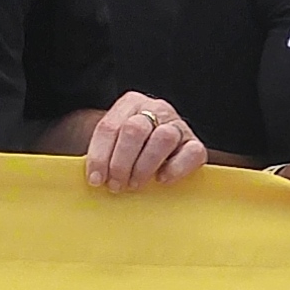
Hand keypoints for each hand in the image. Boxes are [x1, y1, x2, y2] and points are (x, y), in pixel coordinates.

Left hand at [81, 92, 206, 192]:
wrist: (153, 151)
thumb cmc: (128, 152)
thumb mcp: (112, 145)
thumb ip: (102, 154)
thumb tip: (93, 178)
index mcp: (130, 104)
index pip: (110, 126)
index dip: (99, 156)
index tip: (95, 180)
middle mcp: (156, 109)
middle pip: (134, 130)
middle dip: (121, 162)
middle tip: (116, 185)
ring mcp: (178, 126)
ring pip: (163, 138)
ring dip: (144, 166)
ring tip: (135, 184)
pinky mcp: (195, 144)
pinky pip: (192, 152)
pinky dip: (176, 168)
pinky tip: (161, 179)